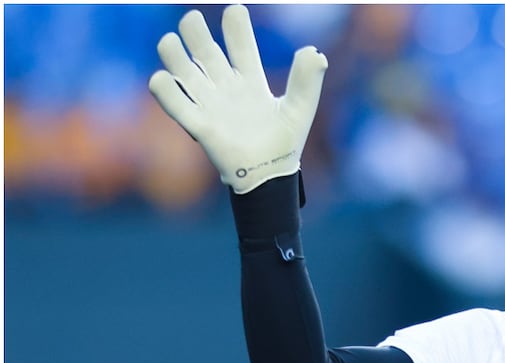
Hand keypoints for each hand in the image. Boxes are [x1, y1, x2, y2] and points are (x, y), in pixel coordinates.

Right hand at [148, 4, 326, 193]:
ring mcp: (211, 104)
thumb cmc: (284, 143)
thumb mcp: (300, 109)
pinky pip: (176, 105)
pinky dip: (165, 91)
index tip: (235, 11)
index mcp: (251, 80)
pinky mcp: (200, 125)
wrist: (271, 177)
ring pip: (184, 72)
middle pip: (206, 52)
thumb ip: (307, 81)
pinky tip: (162, 79)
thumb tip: (315, 52)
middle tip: (193, 20)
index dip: (236, 27)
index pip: (241, 46)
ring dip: (173, 55)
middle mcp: (227, 87)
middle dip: (195, 32)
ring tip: (171, 43)